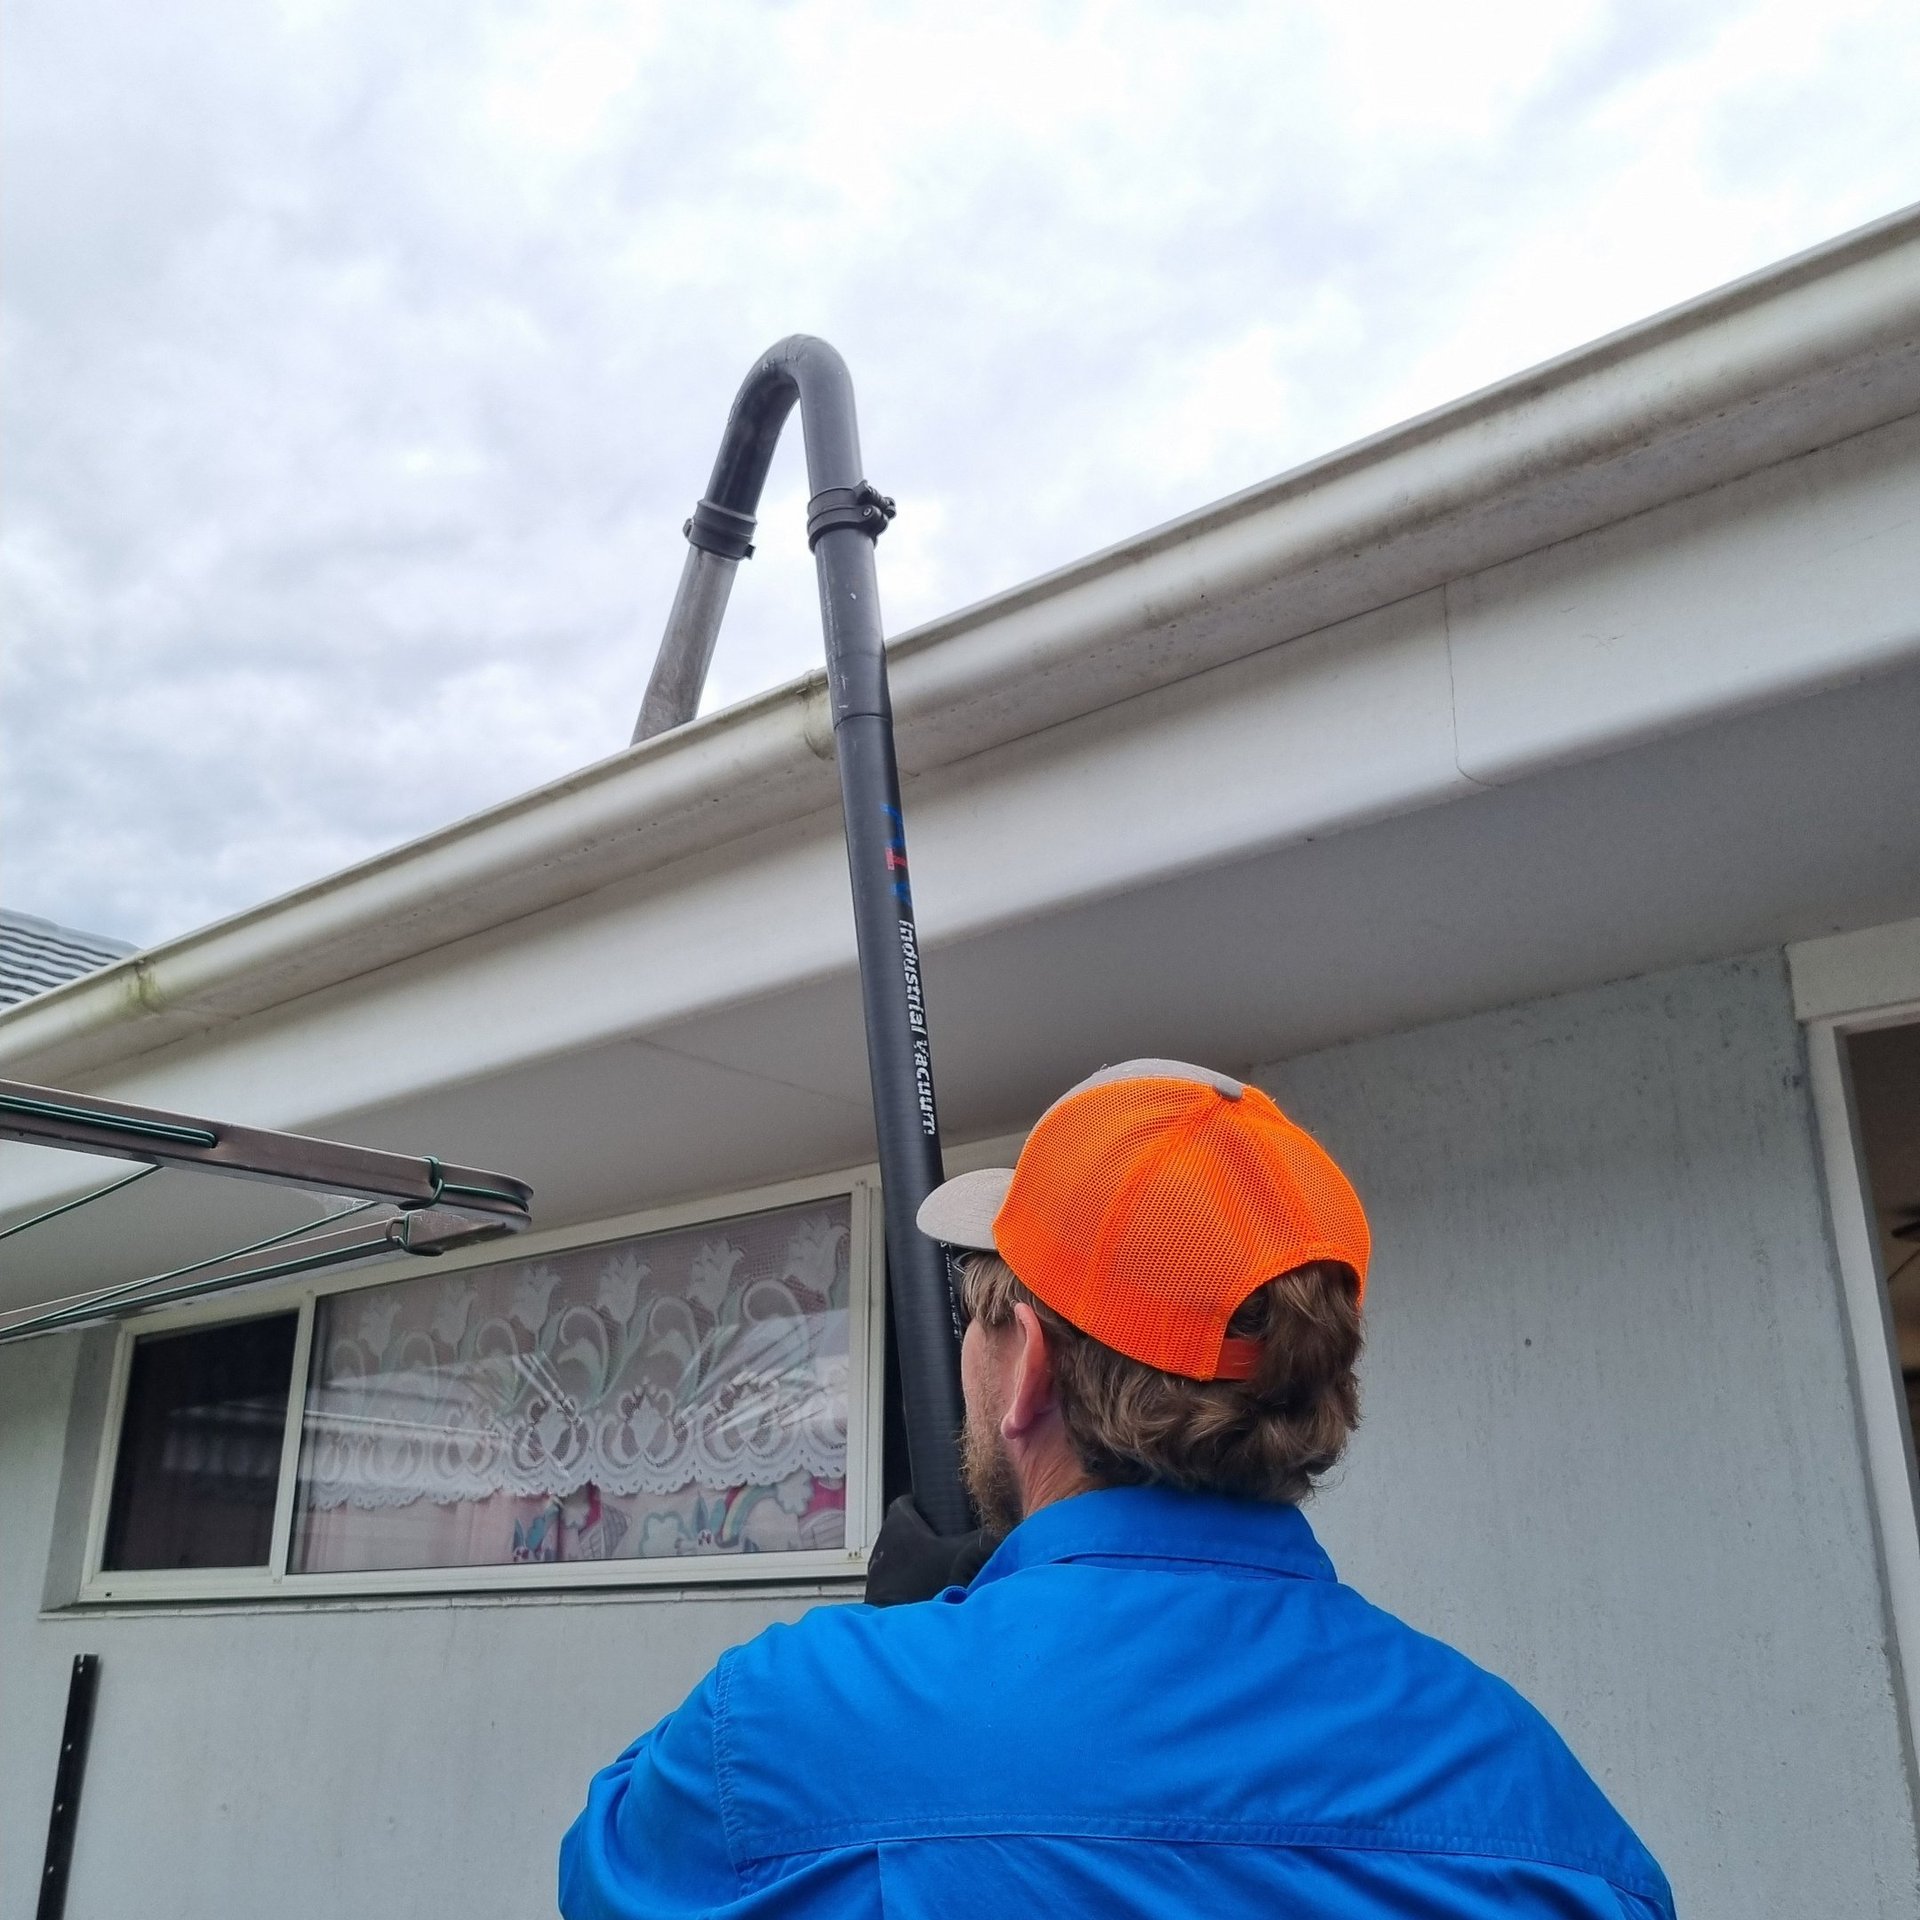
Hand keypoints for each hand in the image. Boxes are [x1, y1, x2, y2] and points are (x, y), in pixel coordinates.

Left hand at [863, 1495, 993, 1605]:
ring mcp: (876, 1570)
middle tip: (946, 1542)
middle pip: (903, 1529)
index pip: (905, 1501)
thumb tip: (1000, 1532)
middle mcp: (882, 1542)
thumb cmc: (928, 1584)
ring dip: (914, 1561)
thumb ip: (983, 1540)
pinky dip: (908, 1582)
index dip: (921, 1504)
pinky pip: (894, 1579)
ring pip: (898, 1555)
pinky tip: (926, 1592)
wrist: (903, 1628)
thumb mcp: (963, 1557)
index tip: (938, 1512)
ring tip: (938, 1570)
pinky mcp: (877, 1594)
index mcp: (898, 1524)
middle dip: (922, 1534)